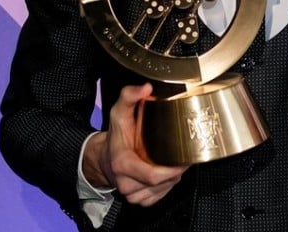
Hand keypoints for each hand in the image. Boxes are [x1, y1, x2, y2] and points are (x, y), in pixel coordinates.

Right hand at [82, 83, 186, 205]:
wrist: (103, 157)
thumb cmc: (115, 136)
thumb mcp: (119, 112)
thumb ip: (130, 96)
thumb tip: (146, 87)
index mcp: (122, 163)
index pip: (152, 175)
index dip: (172, 170)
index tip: (184, 159)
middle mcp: (126, 183)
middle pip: (162, 182)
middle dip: (176, 170)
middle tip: (183, 155)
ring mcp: (132, 194)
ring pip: (164, 189)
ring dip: (172, 177)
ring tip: (172, 161)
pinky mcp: (139, 200)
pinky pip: (160, 195)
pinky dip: (166, 184)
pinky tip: (164, 172)